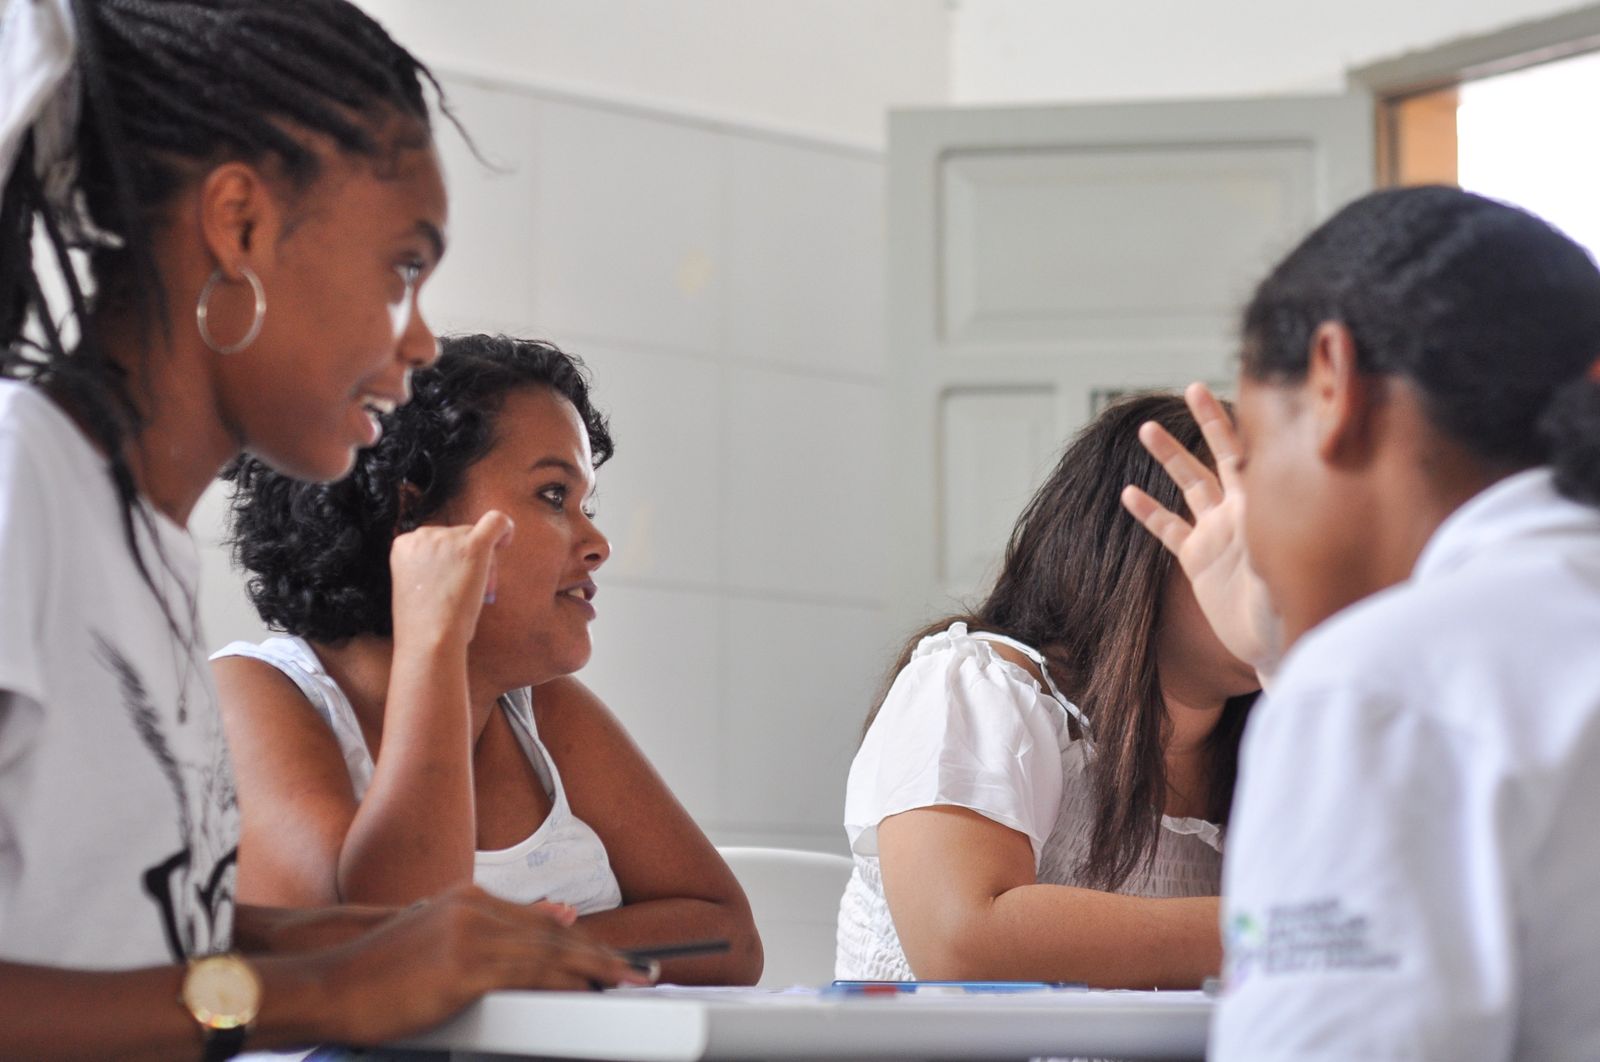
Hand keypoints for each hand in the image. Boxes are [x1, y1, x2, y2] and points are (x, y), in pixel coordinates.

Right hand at [323, 883, 650, 1045]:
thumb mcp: (429, 941)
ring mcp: (470, 933)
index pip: (541, 922)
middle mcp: (474, 907)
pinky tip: (592, 991)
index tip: (612, 957)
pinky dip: (568, 982)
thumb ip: (476, 935)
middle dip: (602, 953)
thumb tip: (512, 938)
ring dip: (598, 967)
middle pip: (555, 933)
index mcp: (466, 900)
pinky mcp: (464, 965)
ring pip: (552, 951)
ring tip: (632, 980)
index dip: (581, 941)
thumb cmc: (370, 975)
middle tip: (642, 969)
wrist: (324, 982)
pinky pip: (531, 973)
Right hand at [389, 510, 513, 652]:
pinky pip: (495, 522)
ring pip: (475, 536)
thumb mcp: (415, 586)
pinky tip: (506, 540)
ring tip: (478, 592)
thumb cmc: (424, 624)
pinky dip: (504, 527)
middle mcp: (423, 535)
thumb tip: (459, 560)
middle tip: (472, 593)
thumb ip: (430, 566)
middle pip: (457, 536)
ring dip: (482, 561)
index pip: (435, 542)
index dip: (448, 560)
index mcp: (403, 545)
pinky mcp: (473, 545)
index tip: (451, 583)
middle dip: (468, 560)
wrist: (429, 638)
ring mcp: (447, 538)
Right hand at [1120, 383, 1281, 677]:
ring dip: (1170, 458)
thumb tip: (1262, 523)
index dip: (1243, 427)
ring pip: (1190, 484)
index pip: (1255, 457)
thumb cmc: (1293, 612)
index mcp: (1265, 511)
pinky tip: (1129, 494)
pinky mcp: (1198, 559)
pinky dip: (1150, 512)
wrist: (1277, 646)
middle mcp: (1241, 514)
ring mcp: (1217, 534)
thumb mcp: (1285, 573)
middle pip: (1223, 456)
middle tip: (1193, 389)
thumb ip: (1271, 545)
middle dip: (1208, 422)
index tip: (1234, 395)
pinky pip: (1169, 529)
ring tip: (1147, 430)